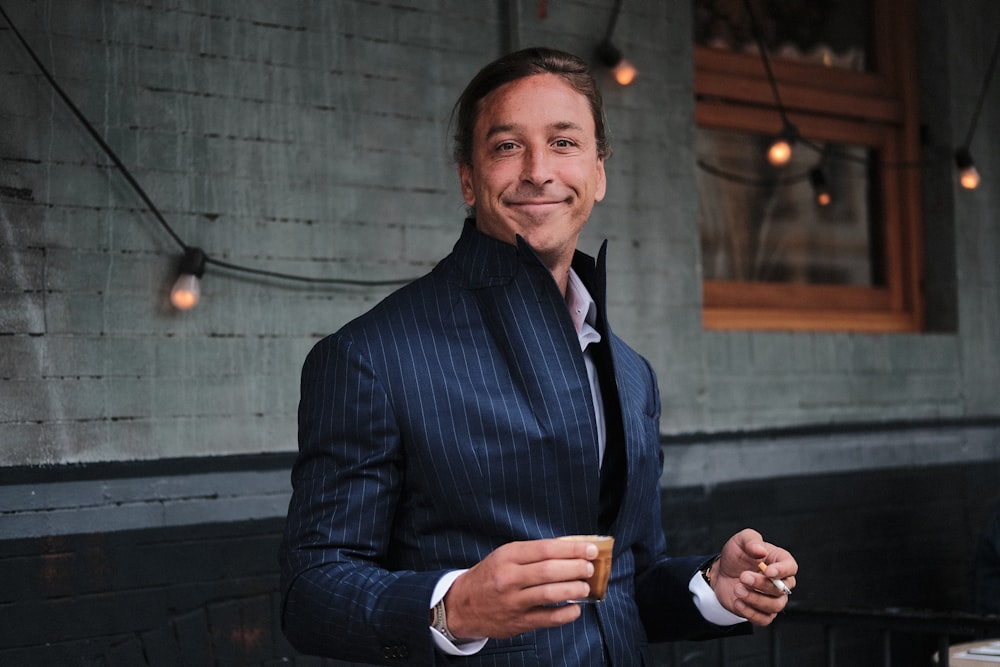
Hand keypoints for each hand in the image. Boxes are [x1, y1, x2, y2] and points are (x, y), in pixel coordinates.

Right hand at [443, 539, 598, 638]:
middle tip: (590, 567)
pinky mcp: (518, 622)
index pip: (546, 549)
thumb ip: (534, 553)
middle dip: (576, 568)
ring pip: (550, 594)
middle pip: (550, 571)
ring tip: (586, 586)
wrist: (462, 605)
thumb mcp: (505, 556)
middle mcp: (509, 578)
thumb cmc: (490, 576)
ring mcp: (513, 602)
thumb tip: (571, 551)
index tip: (591, 549)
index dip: (573, 549)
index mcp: (508, 556)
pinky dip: (567, 614)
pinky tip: (576, 608)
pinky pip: (548, 618)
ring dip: (574, 589)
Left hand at [709, 528, 796, 625]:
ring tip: (737, 589)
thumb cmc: (737, 555)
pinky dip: (750, 612)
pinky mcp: (763, 612)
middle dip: (761, 584)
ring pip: (774, 606)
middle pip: (781, 589)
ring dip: (755, 599)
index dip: (782, 571)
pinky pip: (764, 619)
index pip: (791, 568)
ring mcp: (773, 599)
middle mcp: (781, 582)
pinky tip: (738, 602)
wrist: (722, 572)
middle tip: (743, 577)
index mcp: (781, 561)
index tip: (768, 571)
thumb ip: (751, 541)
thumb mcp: (741, 540)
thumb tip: (760, 550)